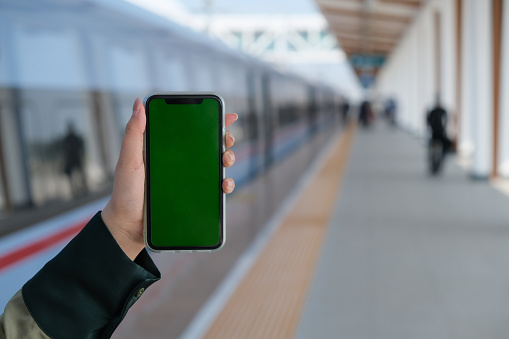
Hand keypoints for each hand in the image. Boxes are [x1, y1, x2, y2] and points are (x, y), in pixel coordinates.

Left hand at [102, 98, 237, 259]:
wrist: (129, 226)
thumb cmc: (125, 191)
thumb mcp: (128, 160)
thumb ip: (134, 133)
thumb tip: (139, 102)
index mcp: (166, 147)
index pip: (190, 128)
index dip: (210, 119)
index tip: (226, 114)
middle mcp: (180, 161)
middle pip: (209, 144)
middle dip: (224, 139)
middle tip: (227, 140)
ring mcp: (188, 179)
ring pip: (216, 164)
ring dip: (227, 159)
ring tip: (226, 161)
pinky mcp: (194, 196)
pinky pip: (214, 188)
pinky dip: (225, 184)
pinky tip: (224, 185)